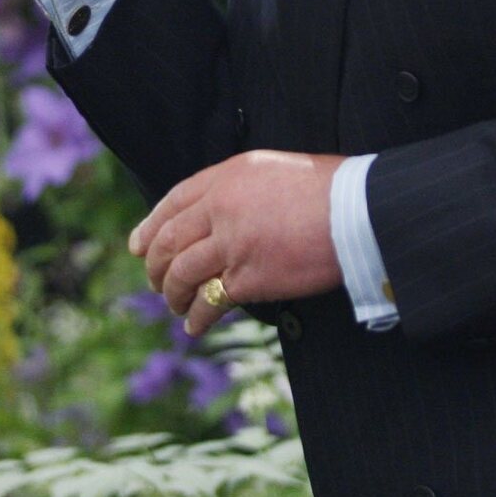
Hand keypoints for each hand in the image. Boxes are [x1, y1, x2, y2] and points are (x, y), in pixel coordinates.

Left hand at [130, 150, 345, 336]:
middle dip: (155, 265)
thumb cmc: (328, 189)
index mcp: (227, 176)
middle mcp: (221, 207)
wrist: (357, 210)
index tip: (138, 246)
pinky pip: (210, 301)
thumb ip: (240, 188)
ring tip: (174, 306)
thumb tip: (223, 212)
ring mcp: (232, 243)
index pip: (174, 201)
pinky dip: (197, 316)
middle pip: (169, 239)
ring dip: (172, 294)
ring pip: (181, 272)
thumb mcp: (274, 170)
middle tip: (154, 281)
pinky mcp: (249, 277)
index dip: (150, 226)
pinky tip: (194, 326)